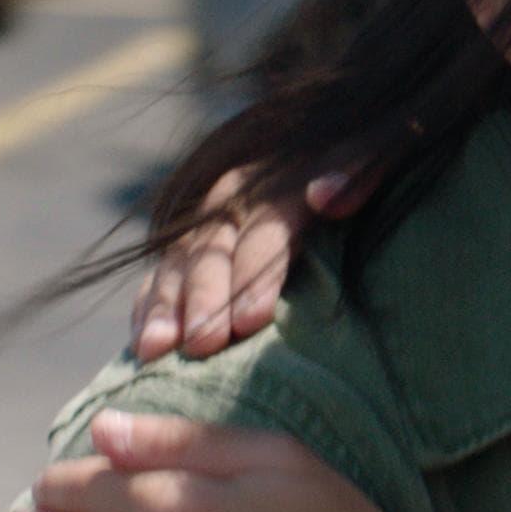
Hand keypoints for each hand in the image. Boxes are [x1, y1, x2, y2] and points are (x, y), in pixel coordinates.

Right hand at [129, 165, 362, 360]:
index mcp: (277, 182)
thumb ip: (358, 171)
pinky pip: (157, 280)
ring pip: (176, 266)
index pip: (264, 228)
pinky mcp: (186, 253)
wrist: (333, 174)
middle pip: (213, 250)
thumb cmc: (357, 180)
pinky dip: (147, 311)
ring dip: (164, 308)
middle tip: (203, 344)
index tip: (253, 320)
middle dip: (205, 299)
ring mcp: (204, 229)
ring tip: (155, 351)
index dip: (257, 273)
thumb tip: (326, 197)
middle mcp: (233, 202)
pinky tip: (142, 347)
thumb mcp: (369, 160)